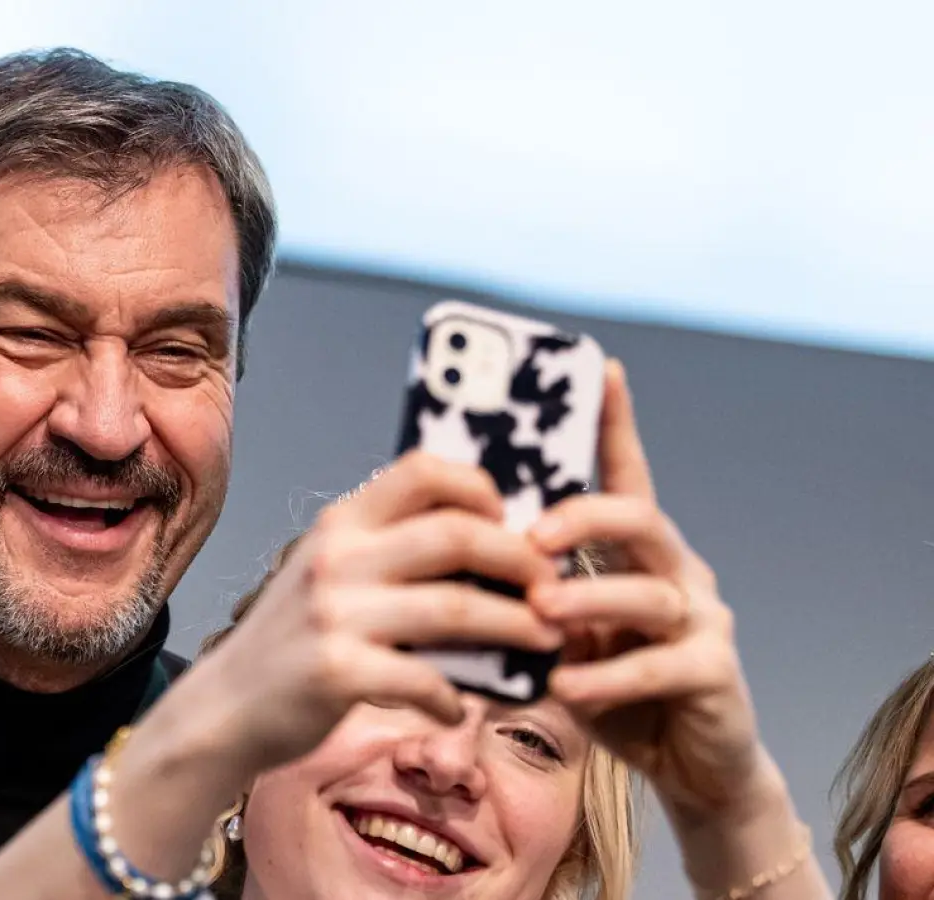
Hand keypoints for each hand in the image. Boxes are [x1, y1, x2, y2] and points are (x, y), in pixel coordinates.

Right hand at [194, 451, 564, 779]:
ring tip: (546, 639)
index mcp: (341, 524)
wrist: (224, 708)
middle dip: (522, 560)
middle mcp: (337, 558)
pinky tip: (458, 706)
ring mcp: (336, 614)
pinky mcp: (339, 672)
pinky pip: (427, 679)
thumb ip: (386, 553)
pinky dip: (456, 696)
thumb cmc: (293, 643)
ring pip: (457, 608)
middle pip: (457, 534)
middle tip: (552, 586)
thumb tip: (485, 543)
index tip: (511, 521)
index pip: (423, 471)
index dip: (481, 488)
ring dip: (516, 626)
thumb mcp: (328, 576)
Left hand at [527, 361, 765, 820]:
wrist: (688, 765)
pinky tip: (565, 684)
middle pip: (640, 518)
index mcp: (637, 552)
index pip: (627, 475)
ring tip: (541, 613)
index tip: (605, 370)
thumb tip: (452, 556)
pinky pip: (659, 665)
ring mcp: (702, 621)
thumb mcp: (563, 632)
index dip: (617, 425)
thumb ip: (530, 593)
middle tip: (531, 538)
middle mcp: (676, 572)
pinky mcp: (714, 675)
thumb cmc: (612, 685)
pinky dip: (606, 674)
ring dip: (588, 599)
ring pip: (649, 592)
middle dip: (584, 519)